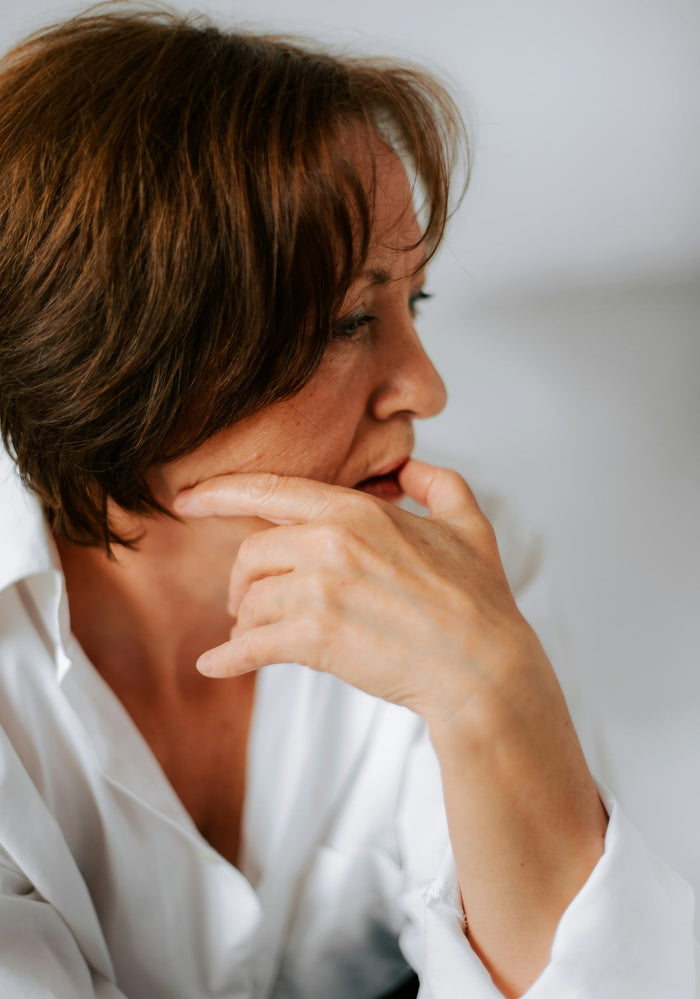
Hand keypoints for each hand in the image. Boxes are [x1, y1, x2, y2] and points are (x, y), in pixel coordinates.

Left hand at [175, 458, 607, 994]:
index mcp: (357, 511)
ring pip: (251, 600)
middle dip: (245, 581)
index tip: (186, 499)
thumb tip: (411, 466)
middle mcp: (331, 542)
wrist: (484, 668)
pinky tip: (216, 665)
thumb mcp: (469, 523)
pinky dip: (228, 657)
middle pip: (251, 554)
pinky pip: (250, 645)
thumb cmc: (480, 599)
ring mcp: (321, 591)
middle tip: (254, 602)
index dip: (220, 493)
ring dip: (248, 620)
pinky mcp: (316, 640)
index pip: (271, 491)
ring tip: (264, 634)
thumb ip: (437, 483)